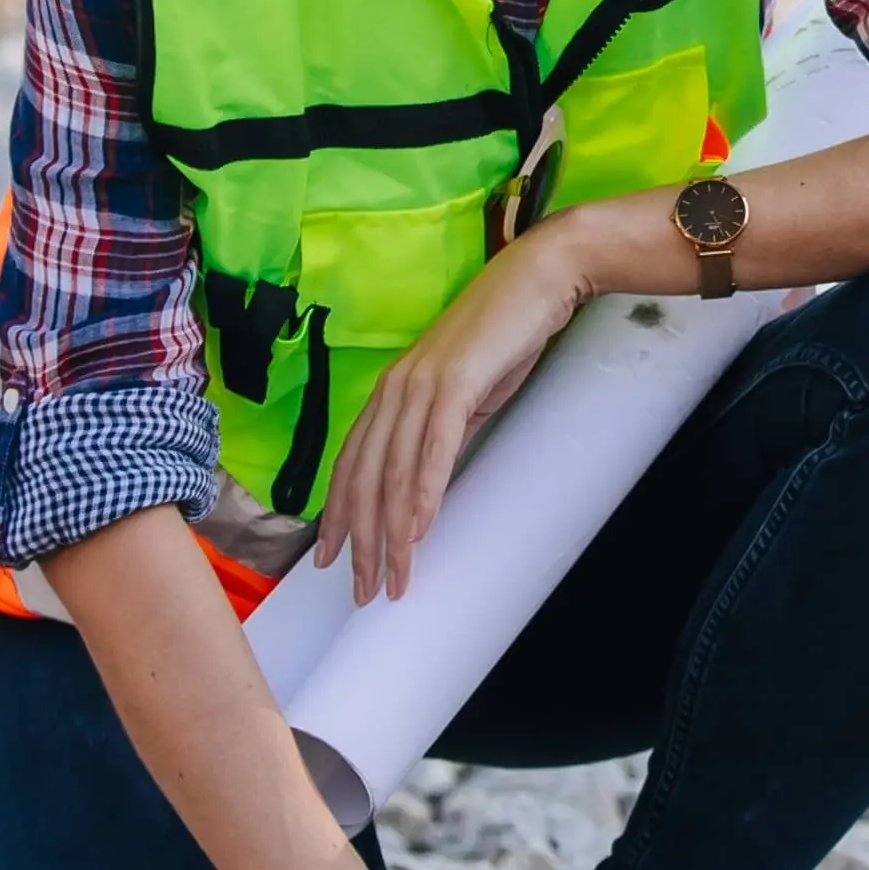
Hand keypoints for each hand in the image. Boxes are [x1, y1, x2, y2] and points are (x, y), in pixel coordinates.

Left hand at [308, 218, 591, 601]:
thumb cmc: (505, 334)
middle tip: (363, 589)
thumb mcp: (464, 393)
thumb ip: (439, 432)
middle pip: (363, 478)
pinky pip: (432, 449)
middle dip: (360, 541)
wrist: (537, 280)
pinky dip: (422, 494)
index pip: (351, 464)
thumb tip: (428, 481)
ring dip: (391, 533)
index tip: (331, 559)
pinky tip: (420, 529)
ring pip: (392, 472)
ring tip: (394, 576)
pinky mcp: (454, 383)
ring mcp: (420, 385)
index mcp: (390, 391)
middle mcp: (394, 389)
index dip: (338, 515)